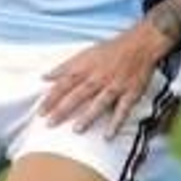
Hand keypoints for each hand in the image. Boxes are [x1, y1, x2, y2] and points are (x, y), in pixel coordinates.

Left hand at [39, 19, 170, 138]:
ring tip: (76, 130)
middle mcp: (99, 77)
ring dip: (88, 116)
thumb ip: (64, 67)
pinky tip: (108, 135)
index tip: (40, 111)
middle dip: (64, 109)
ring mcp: (115, 85)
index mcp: (86, 68)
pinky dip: (116, 122)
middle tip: (50, 124)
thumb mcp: (84, 54)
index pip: (65, 84)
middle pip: (78, 94)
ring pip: (100, 102)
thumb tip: (44, 77)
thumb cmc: (110, 51)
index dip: (52, 97)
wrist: (139, 44)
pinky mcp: (131, 92)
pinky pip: (123, 109)